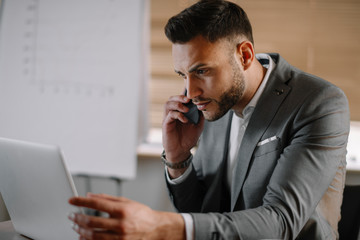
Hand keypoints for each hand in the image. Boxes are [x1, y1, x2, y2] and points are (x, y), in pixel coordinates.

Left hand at [68, 193, 184, 239]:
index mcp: (122, 210)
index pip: (96, 204)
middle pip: (91, 222)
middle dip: (77, 218)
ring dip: (80, 231)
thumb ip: (107, 198)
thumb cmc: (141, 214)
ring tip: (75, 226)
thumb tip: (90, 196)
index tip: (72, 201)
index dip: (81, 202)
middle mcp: (120, 224)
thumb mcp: (126, 201)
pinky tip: (83, 236)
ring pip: (93, 236)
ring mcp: (119, 237)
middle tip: (71, 215)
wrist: (155, 229)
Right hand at [162, 94, 203, 163]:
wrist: (181, 151)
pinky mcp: (166, 124)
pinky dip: (178, 115)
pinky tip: (185, 120)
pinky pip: (169, 115)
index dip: (184, 93)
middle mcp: (173, 113)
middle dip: (180, 96)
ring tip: (186, 110)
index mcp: (180, 112)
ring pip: (168, 104)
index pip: (180, 99)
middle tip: (188, 100)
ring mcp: (168, 118)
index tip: (192, 92)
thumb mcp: (198, 126)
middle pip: (171, 98)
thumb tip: (203, 106)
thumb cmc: (188, 138)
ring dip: (177, 104)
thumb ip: (200, 116)